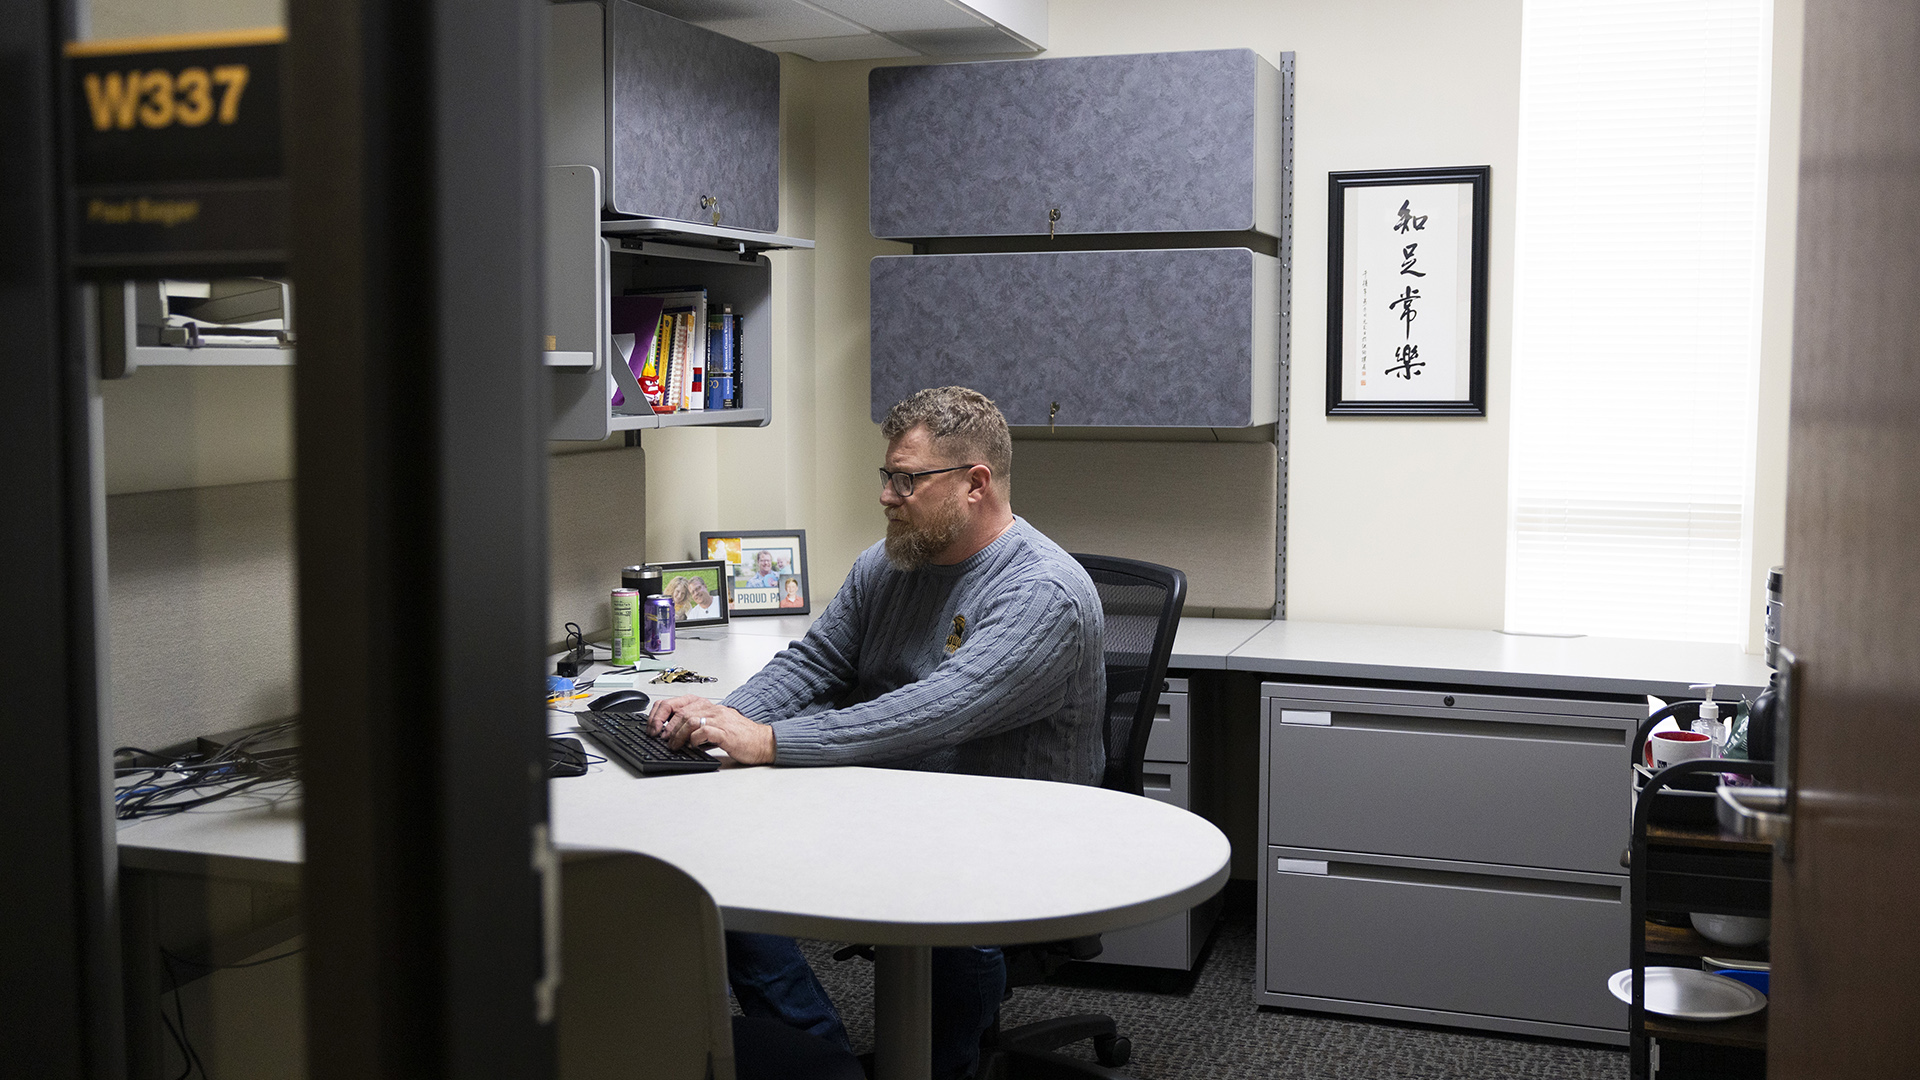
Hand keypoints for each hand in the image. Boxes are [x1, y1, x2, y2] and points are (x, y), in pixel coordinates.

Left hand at [648, 694, 775, 765]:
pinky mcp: (726, 732)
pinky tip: (692, 746)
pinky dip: (694, 739)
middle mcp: (711, 709)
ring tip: (674, 746)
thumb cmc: (738, 735)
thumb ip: (693, 726)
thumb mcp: (712, 726)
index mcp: (705, 705)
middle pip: (679, 711)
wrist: (762, 741)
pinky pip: (704, 731)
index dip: (658, 715)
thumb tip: (669, 735)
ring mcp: (719, 719)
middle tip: (661, 740)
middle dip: (665, 727)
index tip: (652, 728)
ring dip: (677, 735)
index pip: (673, 702)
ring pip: (689, 720)